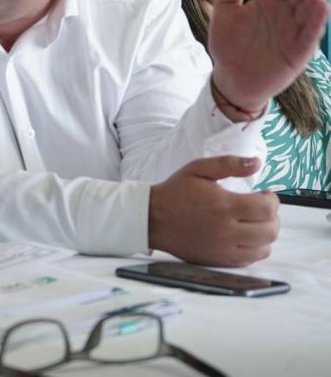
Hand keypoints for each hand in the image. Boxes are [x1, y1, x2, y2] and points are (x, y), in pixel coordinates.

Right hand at [148, 155, 278, 266]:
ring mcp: (223, 249)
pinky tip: (244, 236)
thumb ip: (228, 164)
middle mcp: (226, 230)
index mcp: (223, 206)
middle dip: (272, 217)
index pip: (267, 208)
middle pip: (270, 230)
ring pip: (264, 248)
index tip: (264, 194)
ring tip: (254, 223)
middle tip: (261, 209)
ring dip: (265, 234)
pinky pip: (250, 260)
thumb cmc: (175, 192)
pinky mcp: (219, 260)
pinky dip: (254, 248)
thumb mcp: (198, 169)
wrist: (152, 219)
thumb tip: (257, 163)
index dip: (272, 200)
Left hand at [209, 0, 328, 113]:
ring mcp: (294, 30)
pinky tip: (322, 3)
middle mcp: (286, 12)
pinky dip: (317, 19)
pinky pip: (310, 32)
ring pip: (308, 6)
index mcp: (270, 0)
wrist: (231, 79)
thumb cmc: (229, 45)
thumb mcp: (224, 13)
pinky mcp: (299, 50)